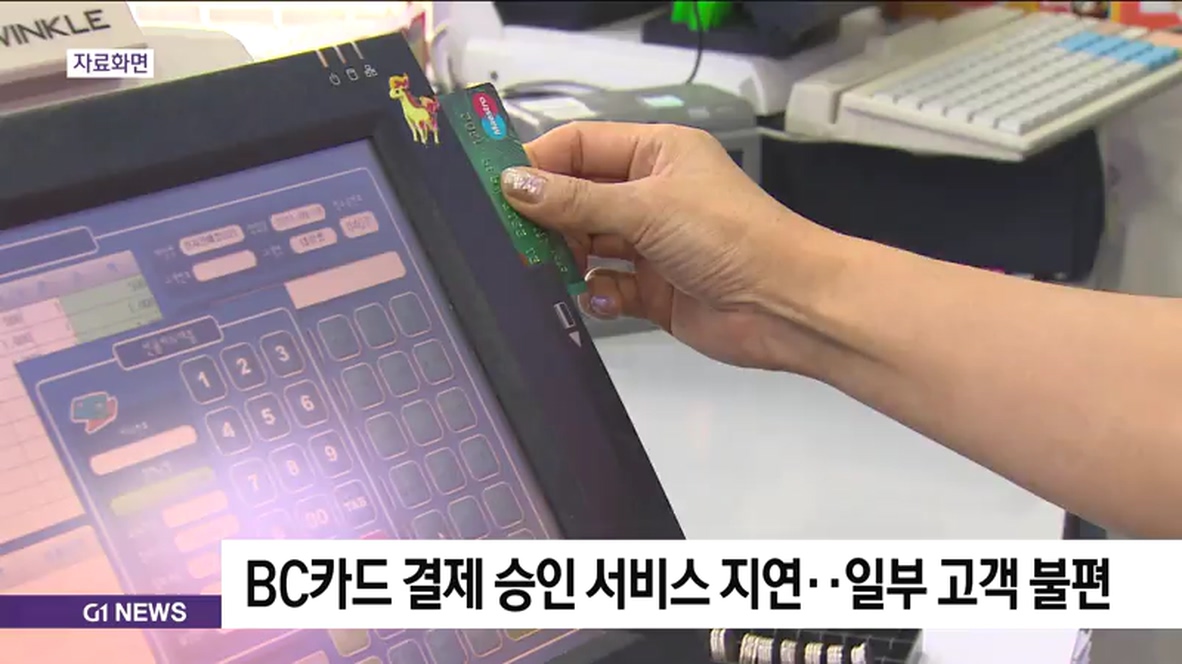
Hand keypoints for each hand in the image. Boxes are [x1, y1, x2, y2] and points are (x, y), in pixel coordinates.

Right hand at [500, 122, 834, 369]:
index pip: (581, 146)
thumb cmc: (729, 236)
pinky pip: (607, 286)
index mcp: (656, 152)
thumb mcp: (647, 207)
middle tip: (516, 239)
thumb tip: (514, 186)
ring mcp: (652, 244)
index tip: (497, 187)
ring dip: (570, 259)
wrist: (787, 304)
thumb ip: (576, 200)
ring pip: (588, 244)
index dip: (539, 163)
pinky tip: (602, 299)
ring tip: (557, 271)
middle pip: (578, 198)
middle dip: (550, 218)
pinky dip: (599, 293)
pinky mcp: (654, 289)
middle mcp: (651, 193)